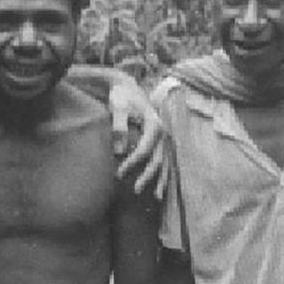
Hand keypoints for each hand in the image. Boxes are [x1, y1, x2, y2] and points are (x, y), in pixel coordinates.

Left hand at [108, 74, 167, 196]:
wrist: (126, 86)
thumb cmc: (121, 96)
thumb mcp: (118, 107)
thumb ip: (119, 127)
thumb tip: (119, 151)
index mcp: (153, 124)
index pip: (144, 150)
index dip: (131, 163)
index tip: (118, 173)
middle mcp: (162, 131)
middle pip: (158, 158)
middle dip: (148, 176)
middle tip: (135, 190)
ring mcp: (163, 135)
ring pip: (165, 161)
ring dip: (161, 179)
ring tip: (156, 196)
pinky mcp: (160, 138)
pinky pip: (164, 158)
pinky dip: (163, 172)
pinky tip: (160, 185)